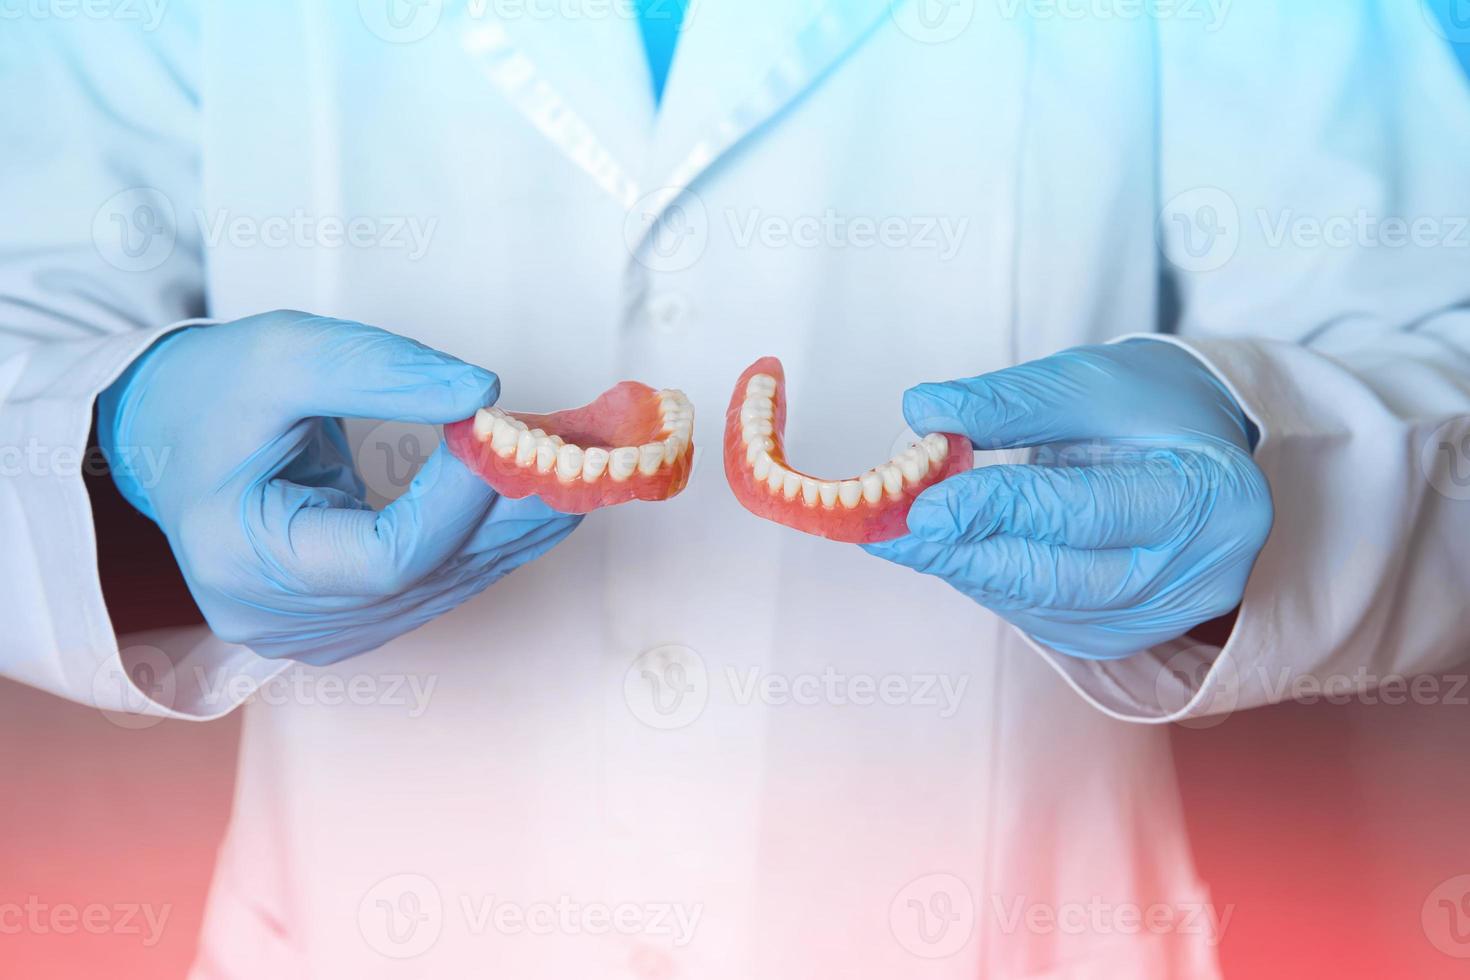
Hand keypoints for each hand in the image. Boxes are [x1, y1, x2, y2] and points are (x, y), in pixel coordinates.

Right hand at [97, 311, 579, 665]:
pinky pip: (437, 582)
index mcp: (244, 566)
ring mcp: (316, 629)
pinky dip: (490, 535)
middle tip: (586, 457)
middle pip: (429, 576)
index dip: (459, 501)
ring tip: (582, 469)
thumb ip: (381, 371)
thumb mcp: (283, 356)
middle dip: (514, 509)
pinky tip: (541, 496)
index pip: (386, 558)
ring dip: (519, 524)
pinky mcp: (348, 616)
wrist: (167, 433)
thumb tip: (484, 392)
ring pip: (445, 584)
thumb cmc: (210, 393)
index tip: (504, 432)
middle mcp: (282, 619)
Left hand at [864, 340, 1272, 658]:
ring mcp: (1160, 616)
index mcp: (1208, 496)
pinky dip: (988, 582)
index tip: (925, 503)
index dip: (999, 509)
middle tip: (889, 530)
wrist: (1201, 452)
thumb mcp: (1088, 381)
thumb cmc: (1150, 409)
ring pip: (1040, 604)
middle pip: (1060, 577)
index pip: (1086, 512)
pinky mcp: (1121, 635)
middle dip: (965, 552)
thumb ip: (1008, 401)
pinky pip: (1038, 615)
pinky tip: (955, 549)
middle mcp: (1197, 574)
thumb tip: (922, 410)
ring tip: (905, 532)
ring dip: (966, 568)